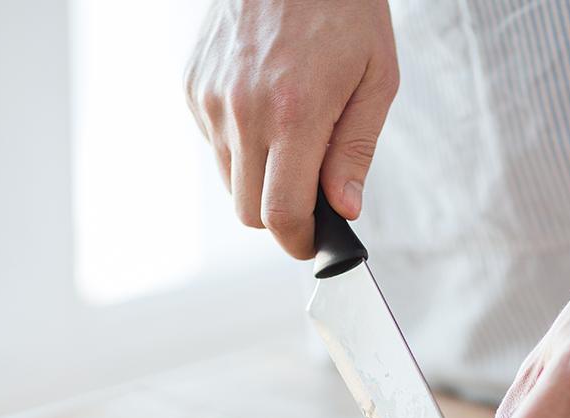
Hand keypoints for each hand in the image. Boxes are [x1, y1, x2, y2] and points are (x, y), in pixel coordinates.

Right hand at [185, 0, 398, 257]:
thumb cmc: (344, 8)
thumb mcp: (376, 78)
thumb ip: (356, 151)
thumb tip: (344, 210)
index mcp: (295, 113)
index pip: (281, 214)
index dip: (298, 241)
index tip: (313, 242)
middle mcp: (243, 110)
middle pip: (249, 211)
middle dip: (281, 215)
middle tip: (311, 191)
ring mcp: (211, 98)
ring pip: (229, 180)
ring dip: (260, 178)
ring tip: (292, 133)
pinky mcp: (193, 85)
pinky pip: (214, 143)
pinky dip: (240, 142)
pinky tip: (266, 104)